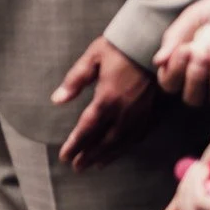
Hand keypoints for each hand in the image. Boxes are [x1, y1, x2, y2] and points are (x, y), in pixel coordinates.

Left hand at [52, 35, 157, 168]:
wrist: (151, 42)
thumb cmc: (118, 48)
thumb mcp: (92, 58)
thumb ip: (74, 81)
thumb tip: (57, 100)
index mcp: (107, 98)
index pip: (87, 128)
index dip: (75, 144)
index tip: (65, 156)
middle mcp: (124, 111)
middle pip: (104, 141)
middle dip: (89, 155)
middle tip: (76, 167)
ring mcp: (140, 113)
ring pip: (122, 142)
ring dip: (107, 155)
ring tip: (94, 166)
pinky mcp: (151, 112)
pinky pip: (138, 136)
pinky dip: (127, 147)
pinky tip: (119, 152)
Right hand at [154, 0, 209, 106]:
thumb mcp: (188, 21)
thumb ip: (173, 40)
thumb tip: (158, 62)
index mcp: (181, 71)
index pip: (170, 84)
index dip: (175, 71)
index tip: (184, 49)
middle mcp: (203, 85)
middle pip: (193, 99)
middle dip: (196, 76)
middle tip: (201, 53)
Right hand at [163, 91, 209, 209]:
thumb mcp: (203, 175)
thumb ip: (188, 199)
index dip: (185, 204)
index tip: (189, 182)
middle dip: (184, 196)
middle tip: (198, 171)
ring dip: (189, 189)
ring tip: (204, 169)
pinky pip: (198, 206)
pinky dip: (195, 182)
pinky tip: (209, 168)